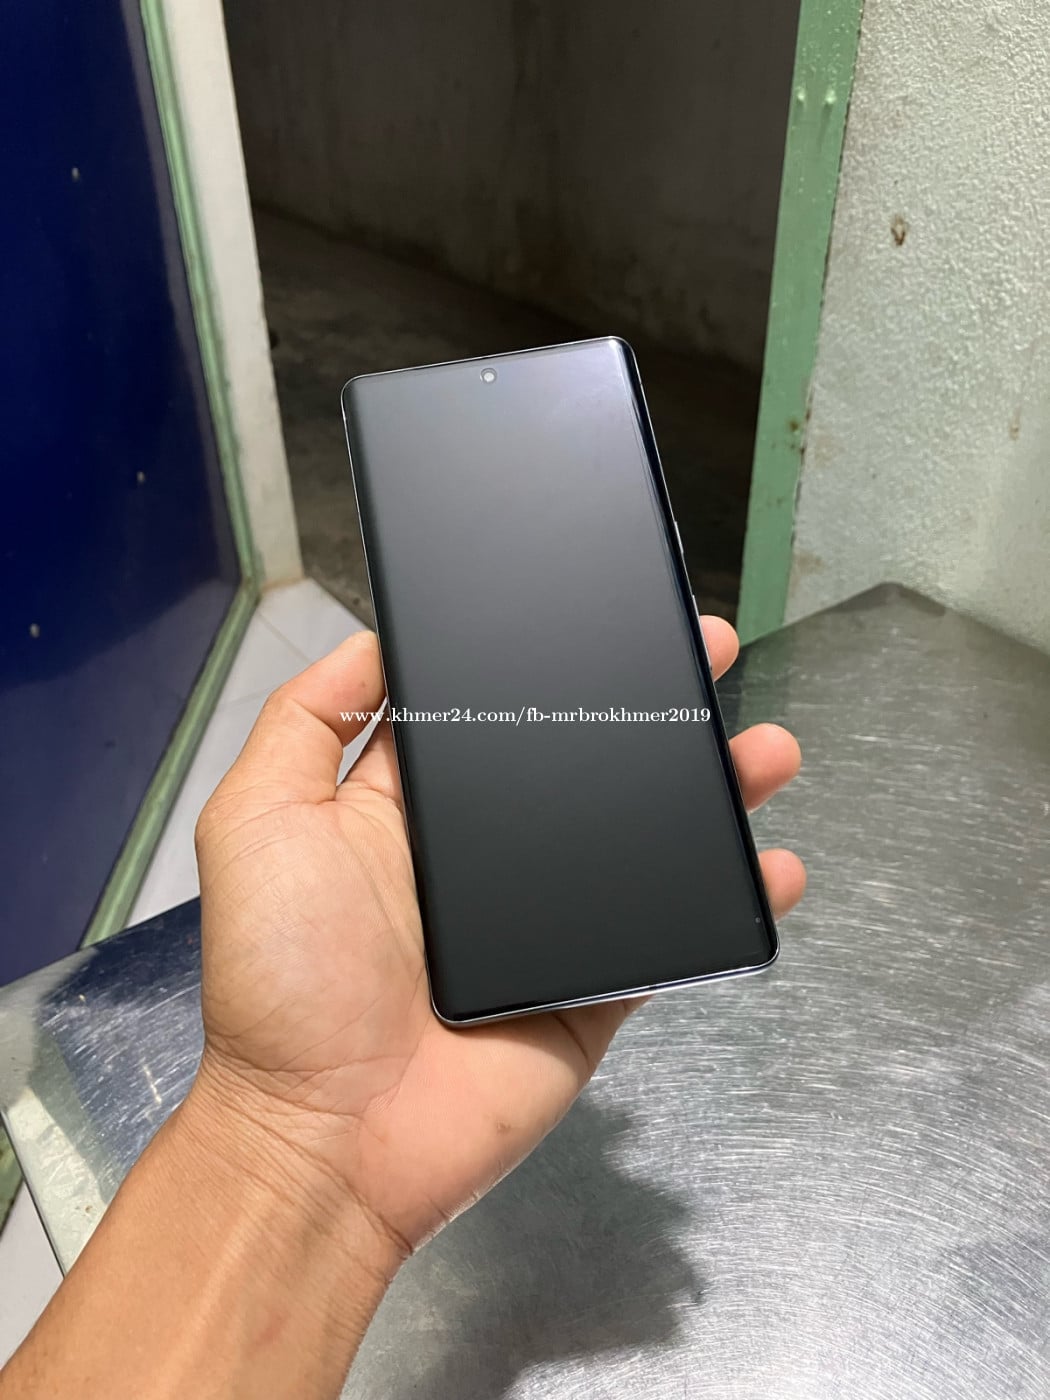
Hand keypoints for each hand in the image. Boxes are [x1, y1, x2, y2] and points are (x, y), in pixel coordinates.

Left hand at [189, 620, 804, 1259]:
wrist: (331, 1139)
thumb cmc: (284, 977)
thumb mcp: (258, 823)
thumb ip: (305, 724)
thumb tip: (375, 639)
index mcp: (416, 805)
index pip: (497, 709)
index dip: (550, 658)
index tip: (604, 607)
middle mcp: (488, 853)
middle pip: (589, 759)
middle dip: (653, 704)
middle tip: (711, 653)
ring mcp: (548, 920)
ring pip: (647, 837)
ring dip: (712, 788)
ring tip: (765, 748)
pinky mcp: (594, 984)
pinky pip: (672, 933)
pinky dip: (729, 900)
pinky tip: (773, 863)